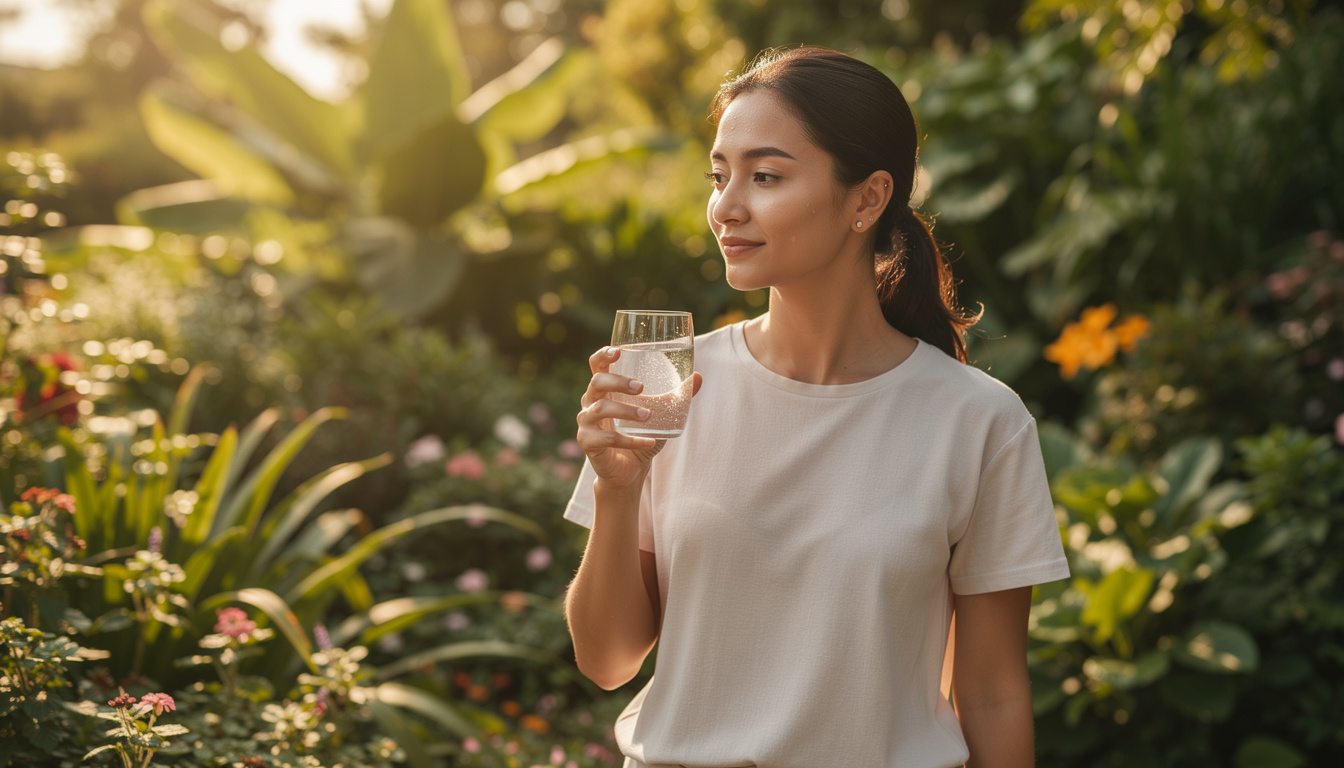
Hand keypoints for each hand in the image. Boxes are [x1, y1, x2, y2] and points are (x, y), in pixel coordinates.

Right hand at [576, 346, 702, 490]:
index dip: (603, 355)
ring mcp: (586, 422)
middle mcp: (591, 402)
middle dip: (618, 382)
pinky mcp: (588, 442)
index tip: (618, 351)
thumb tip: (698, 376)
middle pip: (597, 382)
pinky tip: (648, 442)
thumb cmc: (640, 434)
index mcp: (605, 389)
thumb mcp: (660, 414)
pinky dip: (630, 440)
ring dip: (626, 411)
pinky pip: (606, 438)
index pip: (597, 365)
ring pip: (599, 409)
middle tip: (641, 387)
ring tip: (648, 416)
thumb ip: (676, 396)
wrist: (629, 470)